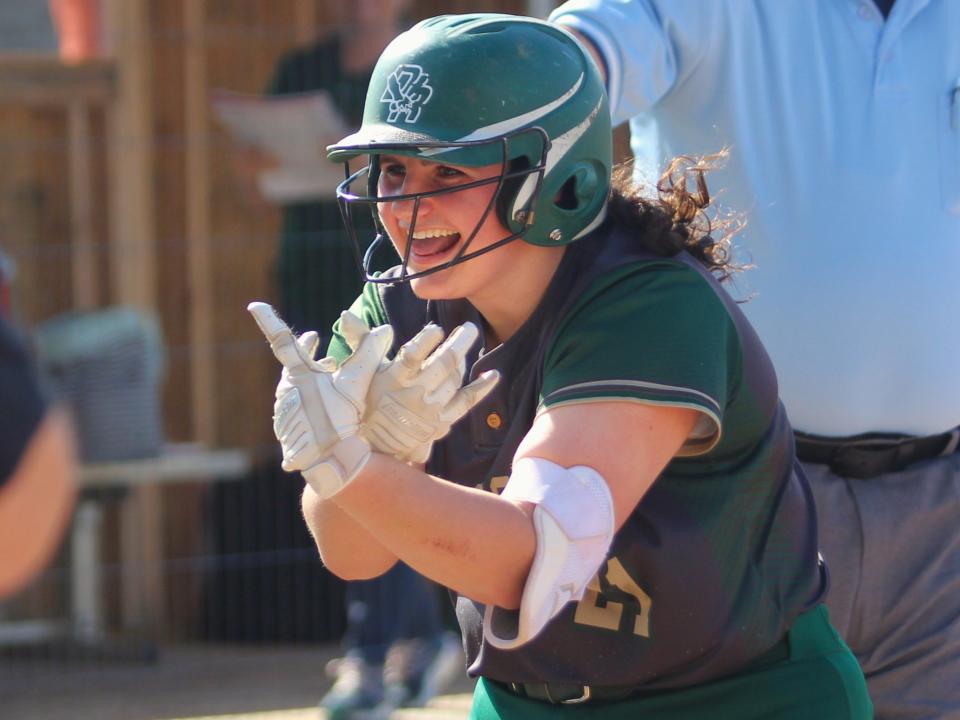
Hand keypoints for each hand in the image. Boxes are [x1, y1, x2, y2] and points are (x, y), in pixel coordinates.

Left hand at [248, 302, 391, 497]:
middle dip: (306, 352)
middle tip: (315, 341)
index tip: (254, 305)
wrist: (326, 462)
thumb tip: (385, 329)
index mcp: (298, 374)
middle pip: (293, 365)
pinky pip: (296, 409)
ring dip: (311, 380)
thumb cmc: (339, 418)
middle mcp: (285, 390)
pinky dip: (309, 403)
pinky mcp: (285, 430)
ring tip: (327, 378)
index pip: (282, 340)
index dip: (269, 320)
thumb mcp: (356, 384)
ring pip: (296, 388)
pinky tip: (322, 409)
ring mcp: (283, 411)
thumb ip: (368, 354)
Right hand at [339, 312, 499, 463]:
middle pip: (443, 365)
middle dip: (459, 343)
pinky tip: (493, 375)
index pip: (412, 357)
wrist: (372, 447)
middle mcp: (414, 394)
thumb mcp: (358, 373)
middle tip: (469, 327)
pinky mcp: (442, 422)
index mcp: (393, 379)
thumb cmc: (365, 402)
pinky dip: (481, 389)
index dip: (426, 342)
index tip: (436, 328)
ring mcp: (431, 410)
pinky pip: (466, 403)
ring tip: (469, 339)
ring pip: (455, 380)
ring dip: (465, 358)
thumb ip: (359, 342)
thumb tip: (347, 315)